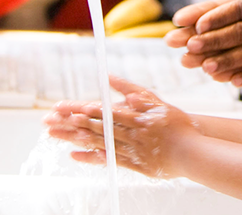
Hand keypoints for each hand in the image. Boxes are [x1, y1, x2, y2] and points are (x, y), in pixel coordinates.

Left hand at [43, 77, 199, 177]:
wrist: (193, 151)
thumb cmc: (177, 126)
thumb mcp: (157, 102)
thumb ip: (133, 90)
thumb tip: (111, 78)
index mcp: (135, 115)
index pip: (103, 111)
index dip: (82, 109)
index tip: (64, 107)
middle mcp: (129, 132)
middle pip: (94, 127)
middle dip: (70, 123)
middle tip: (48, 121)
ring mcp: (130, 149)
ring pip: (97, 142)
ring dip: (74, 138)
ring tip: (55, 134)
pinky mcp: (133, 164)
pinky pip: (108, 160)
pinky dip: (90, 158)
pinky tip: (74, 155)